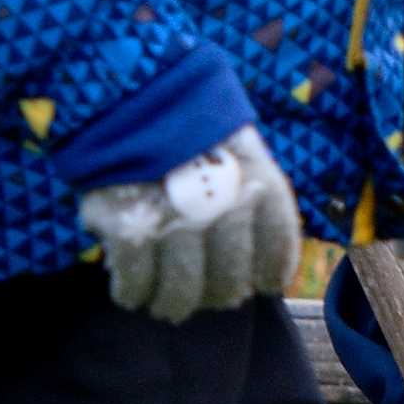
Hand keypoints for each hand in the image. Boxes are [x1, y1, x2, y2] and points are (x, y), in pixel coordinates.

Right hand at [78, 128, 302, 319]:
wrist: (136, 99)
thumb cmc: (194, 136)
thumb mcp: (246, 155)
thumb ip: (265, 207)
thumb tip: (274, 274)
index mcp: (259, 184)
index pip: (276, 248)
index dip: (272, 271)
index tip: (265, 283)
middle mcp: (222, 209)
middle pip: (229, 284)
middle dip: (221, 294)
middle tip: (210, 295)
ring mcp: (174, 221)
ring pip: (181, 294)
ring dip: (175, 303)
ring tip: (167, 303)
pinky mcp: (127, 227)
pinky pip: (134, 284)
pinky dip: (133, 294)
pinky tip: (134, 293)